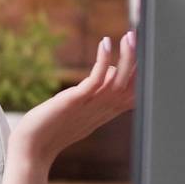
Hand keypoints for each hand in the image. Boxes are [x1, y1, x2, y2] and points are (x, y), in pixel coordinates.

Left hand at [8, 31, 136, 168]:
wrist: (33, 147)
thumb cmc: (55, 127)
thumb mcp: (85, 107)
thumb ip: (100, 92)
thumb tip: (112, 71)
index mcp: (108, 111)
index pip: (137, 93)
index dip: (146, 75)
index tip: (152, 53)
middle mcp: (104, 108)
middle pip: (133, 85)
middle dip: (141, 62)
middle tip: (145, 37)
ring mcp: (91, 105)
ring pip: (119, 80)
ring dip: (127, 57)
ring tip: (131, 37)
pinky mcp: (75, 100)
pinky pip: (96, 79)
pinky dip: (103, 60)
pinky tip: (105, 43)